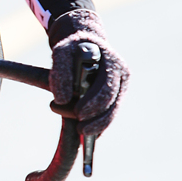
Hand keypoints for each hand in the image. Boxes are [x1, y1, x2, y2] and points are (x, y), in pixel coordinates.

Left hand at [46, 8, 128, 136]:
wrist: (83, 46)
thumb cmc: (71, 49)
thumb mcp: (61, 54)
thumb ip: (60, 73)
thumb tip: (61, 100)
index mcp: (113, 63)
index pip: (106, 88)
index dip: (93, 103)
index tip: (78, 113)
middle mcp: (121, 76)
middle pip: (111, 104)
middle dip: (96, 119)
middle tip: (80, 129)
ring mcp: (120, 87)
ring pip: (112, 112)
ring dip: (97, 125)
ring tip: (81, 132)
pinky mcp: (115, 96)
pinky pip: (109, 114)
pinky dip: (99, 125)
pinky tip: (88, 134)